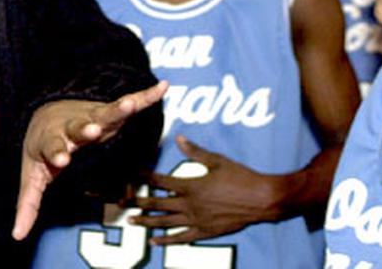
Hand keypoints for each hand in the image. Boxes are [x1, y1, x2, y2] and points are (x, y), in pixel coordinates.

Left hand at [11, 80, 167, 239]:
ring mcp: (92, 117)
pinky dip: (146, 96)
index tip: (62, 158)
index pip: (53, 147)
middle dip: (86, 129)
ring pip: (106, 113)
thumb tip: (17, 236)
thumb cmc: (43, 151)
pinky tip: (162, 88)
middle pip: (78, 127)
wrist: (48, 114)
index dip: (57, 152)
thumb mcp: (33, 176)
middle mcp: (72, 127)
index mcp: (51, 141)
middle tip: (93, 129)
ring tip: (130, 105)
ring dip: (118, 109)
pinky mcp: (109, 111)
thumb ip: (28, 204)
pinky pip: (131, 103)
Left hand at [129, 135, 277, 244]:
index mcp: (191, 186)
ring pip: (165, 223)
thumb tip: (179, 139)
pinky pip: (181, 238)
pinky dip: (166, 241)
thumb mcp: (217, 161)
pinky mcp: (205, 232)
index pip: (160, 182)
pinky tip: (154, 242)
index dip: (144, 178)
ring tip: (131, 221)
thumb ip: (195, 152)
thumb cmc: (240, 177)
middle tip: (121, 202)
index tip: (131, 174)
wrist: (261, 199)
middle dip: (138, 202)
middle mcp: (190, 205)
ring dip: (146, 222)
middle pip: (157, 204)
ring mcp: (196, 220)